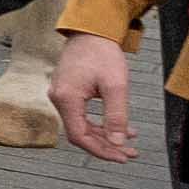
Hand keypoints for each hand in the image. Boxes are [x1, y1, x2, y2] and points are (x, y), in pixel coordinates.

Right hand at [49, 31, 136, 161]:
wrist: (90, 31)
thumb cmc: (102, 54)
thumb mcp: (115, 86)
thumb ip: (116, 116)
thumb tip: (117, 142)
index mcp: (67, 99)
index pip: (79, 136)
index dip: (100, 150)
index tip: (121, 157)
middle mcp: (58, 99)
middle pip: (80, 133)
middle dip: (106, 146)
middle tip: (129, 153)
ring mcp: (61, 95)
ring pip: (82, 126)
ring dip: (105, 136)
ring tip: (129, 142)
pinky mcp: (67, 92)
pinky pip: (82, 115)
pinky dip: (100, 124)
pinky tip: (119, 127)